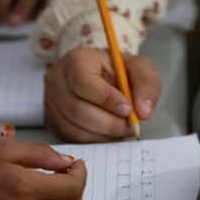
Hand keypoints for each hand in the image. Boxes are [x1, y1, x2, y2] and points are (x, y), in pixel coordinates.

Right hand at [44, 47, 161, 142]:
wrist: (103, 77)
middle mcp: (57, 80)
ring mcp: (51, 102)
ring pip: (75, 127)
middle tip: (130, 126)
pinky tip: (109, 133)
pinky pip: (73, 138)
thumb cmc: (119, 71)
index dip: (106, 100)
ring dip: (104, 134)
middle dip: (109, 123)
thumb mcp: (139, 68)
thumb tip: (143, 112)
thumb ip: (147, 84)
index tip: (127, 109)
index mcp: (76, 60)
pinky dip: (96, 140)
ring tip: (122, 129)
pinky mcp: (53, 121)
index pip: (84, 83)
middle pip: (77, 109)